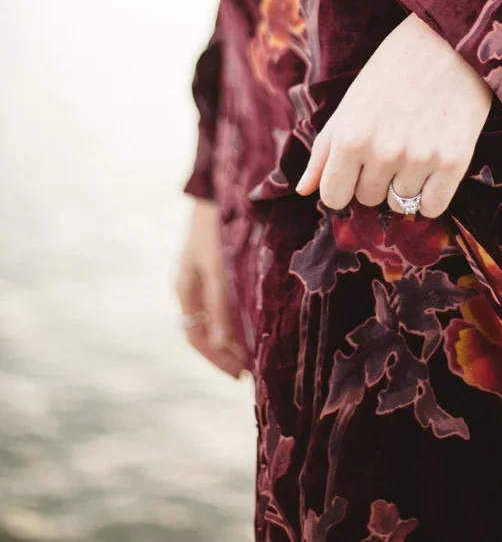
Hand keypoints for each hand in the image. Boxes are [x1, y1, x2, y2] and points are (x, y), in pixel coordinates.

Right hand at [174, 198, 245, 377]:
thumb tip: (219, 344)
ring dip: (234, 336)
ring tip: (258, 351)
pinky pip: (224, 299)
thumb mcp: (218, 266)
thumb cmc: (217, 225)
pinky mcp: (218, 262)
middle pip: (206, 330)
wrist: (220, 184)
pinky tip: (257, 319)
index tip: (242, 375)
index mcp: (185, 288)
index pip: (196, 336)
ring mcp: (203, 273)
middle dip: (227, 352)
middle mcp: (192, 284)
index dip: (218, 359)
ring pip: (216, 316)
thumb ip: (219, 304)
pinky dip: (238, 315)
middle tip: (254, 371)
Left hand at [296, 12, 493, 217]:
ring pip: (401, 204)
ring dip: (405, 185)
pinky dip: (431, 196)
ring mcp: (419, 159)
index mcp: (349, 137)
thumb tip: (304, 191)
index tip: (356, 169)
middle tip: (392, 144)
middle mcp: (381, 152)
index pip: (333, 197)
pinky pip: (433, 207)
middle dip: (375, 180)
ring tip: (415, 147)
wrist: (449, 41)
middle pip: (368, 200)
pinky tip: (434, 167)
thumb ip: (325, 149)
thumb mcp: (350, 102)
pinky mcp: (453, 162)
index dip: (343, 185)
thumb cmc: (394, 68)